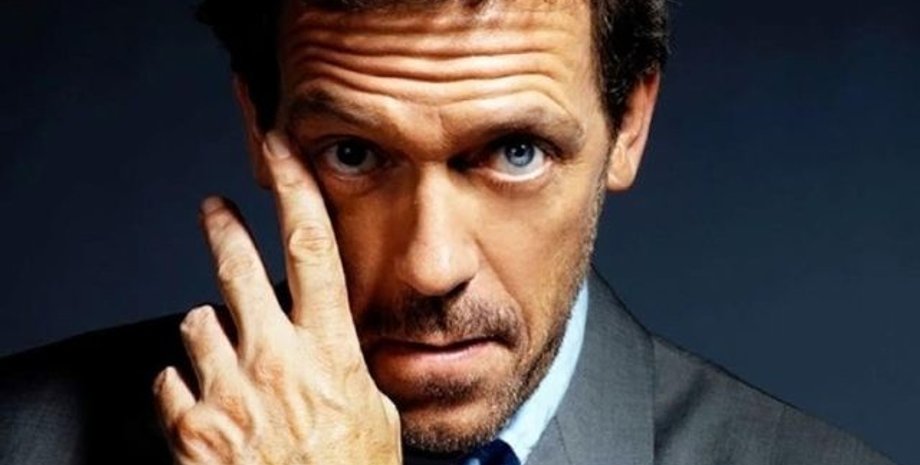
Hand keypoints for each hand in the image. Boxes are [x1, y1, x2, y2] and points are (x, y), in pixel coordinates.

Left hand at [152, 132, 400, 464]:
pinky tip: (205, 405)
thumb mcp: (374, 415)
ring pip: (196, 324)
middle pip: (238, 268)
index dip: (295, 191)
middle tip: (216, 211)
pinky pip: (169, 380)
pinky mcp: (190, 427)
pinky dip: (184, 386)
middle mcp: (274, 360)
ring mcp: (227, 392)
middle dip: (226, 231)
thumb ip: (347, 368)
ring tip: (225, 360)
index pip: (312, 250)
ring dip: (208, 336)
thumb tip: (330, 344)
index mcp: (328, 351)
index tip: (280, 153)